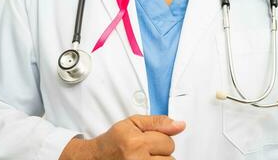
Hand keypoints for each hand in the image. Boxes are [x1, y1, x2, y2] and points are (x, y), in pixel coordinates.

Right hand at [59, 115, 185, 159]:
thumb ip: (158, 122)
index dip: (159, 138)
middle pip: (170, 158)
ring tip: (144, 157)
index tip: (147, 139)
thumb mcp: (134, 123)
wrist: (96, 157)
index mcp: (136, 143)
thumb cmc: (115, 140)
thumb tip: (181, 125)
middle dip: (161, 152)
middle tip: (144, 149)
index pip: (168, 142)